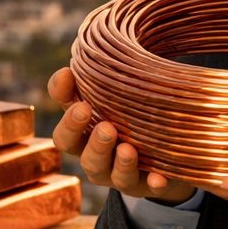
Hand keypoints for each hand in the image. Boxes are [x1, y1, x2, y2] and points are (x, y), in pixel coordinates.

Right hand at [47, 67, 197, 204]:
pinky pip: (148, 187)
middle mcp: (93, 154)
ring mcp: (117, 173)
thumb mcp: (121, 98)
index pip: (60, 115)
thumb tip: (107, 41)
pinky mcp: (146, 185)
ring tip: (127, 148)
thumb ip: (110, 76)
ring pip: (106, 172)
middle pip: (74, 148)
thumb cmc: (135, 119)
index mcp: (83, 130)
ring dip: (116, 160)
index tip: (67, 74)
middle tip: (91, 114)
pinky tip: (159, 177)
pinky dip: (152, 183)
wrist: (167, 159)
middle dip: (81, 132)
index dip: (60, 96)